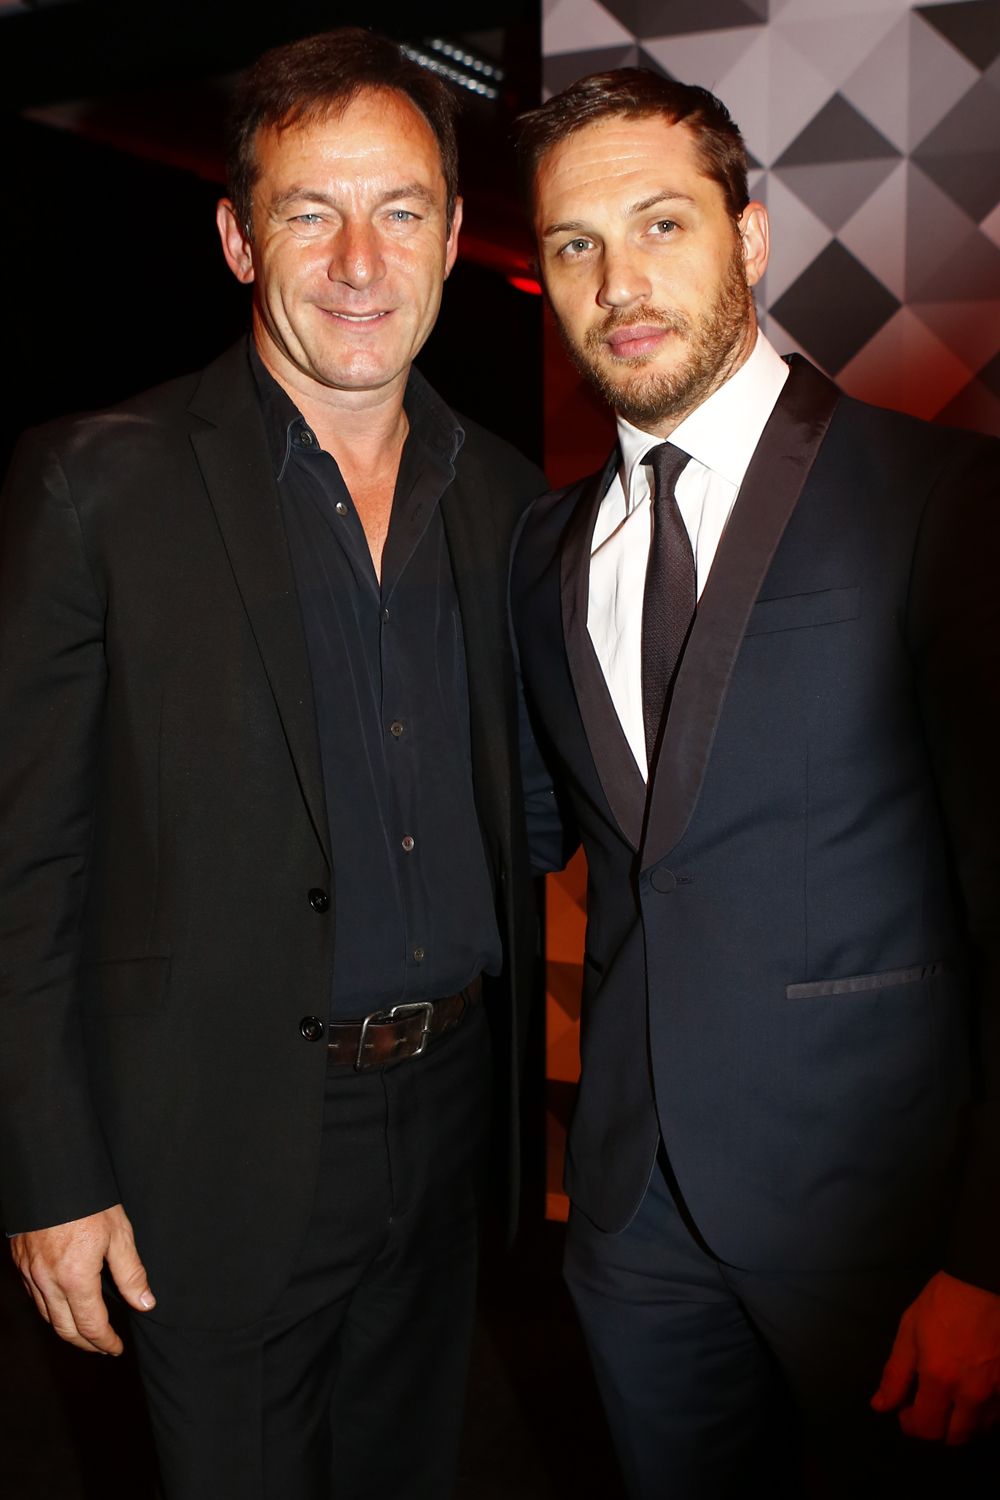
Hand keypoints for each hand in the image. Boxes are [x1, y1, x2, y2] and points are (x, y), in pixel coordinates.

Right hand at [10, 1203, 155, 1354]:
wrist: (53, 1174)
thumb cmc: (89, 1201)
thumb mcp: (119, 1235)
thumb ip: (132, 1273)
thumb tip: (145, 1303)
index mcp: (76, 1278)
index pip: (91, 1325)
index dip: (105, 1342)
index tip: (116, 1348)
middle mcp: (49, 1282)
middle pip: (65, 1329)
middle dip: (86, 1344)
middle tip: (103, 1347)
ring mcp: (32, 1273)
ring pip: (47, 1316)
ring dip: (67, 1330)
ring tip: (85, 1332)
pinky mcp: (22, 1263)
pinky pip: (35, 1297)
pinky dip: (50, 1310)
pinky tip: (63, 1305)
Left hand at [872, 1270, 999, 1443]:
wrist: (986, 1282)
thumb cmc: (943, 1302)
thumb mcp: (909, 1331)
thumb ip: (895, 1373)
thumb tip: (880, 1405)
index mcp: (940, 1379)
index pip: (926, 1428)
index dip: (911, 1424)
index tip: (904, 1410)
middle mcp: (972, 1393)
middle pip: (955, 1437)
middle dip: (936, 1427)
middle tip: (927, 1404)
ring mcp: (998, 1392)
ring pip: (979, 1429)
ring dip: (961, 1422)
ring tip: (950, 1397)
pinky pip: (998, 1414)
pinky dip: (983, 1412)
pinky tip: (973, 1390)